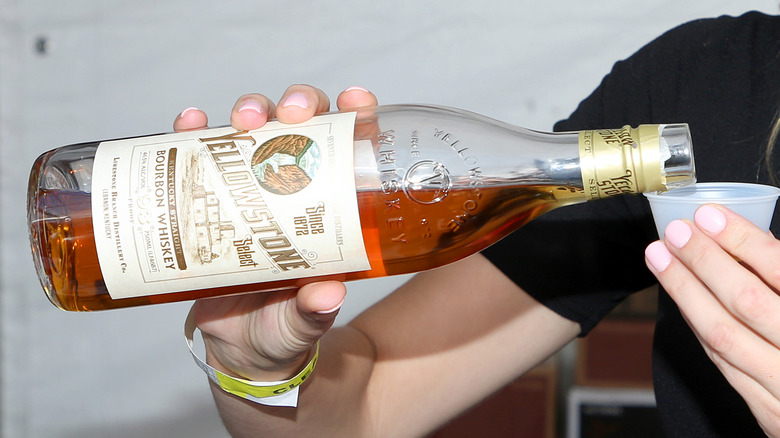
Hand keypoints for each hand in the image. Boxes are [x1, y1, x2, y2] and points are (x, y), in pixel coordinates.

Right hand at [173, 84, 377, 380]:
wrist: (239, 350)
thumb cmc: (283, 328)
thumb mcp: (303, 323)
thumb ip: (314, 312)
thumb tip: (327, 295)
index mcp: (330, 209)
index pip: (350, 149)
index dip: (357, 115)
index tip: (357, 103)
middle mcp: (292, 188)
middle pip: (301, 126)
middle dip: (297, 106)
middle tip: (289, 115)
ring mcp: (249, 188)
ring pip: (253, 130)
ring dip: (249, 111)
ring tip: (242, 119)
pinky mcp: (208, 197)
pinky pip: (198, 156)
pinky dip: (190, 134)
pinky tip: (187, 125)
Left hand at [645, 204, 779, 435]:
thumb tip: (750, 241)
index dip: (742, 240)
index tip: (709, 216)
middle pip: (746, 301)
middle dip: (705, 262)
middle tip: (675, 233)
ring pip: (724, 335)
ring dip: (685, 291)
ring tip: (660, 258)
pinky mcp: (771, 413)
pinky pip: (724, 363)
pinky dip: (699, 327)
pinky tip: (682, 299)